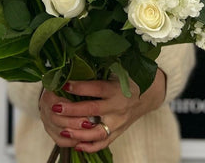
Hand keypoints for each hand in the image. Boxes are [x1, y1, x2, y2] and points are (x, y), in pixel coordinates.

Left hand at [38, 69, 165, 153]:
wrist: (149, 94)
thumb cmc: (129, 79)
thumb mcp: (118, 70)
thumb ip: (101, 67)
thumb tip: (76, 59)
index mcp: (116, 88)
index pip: (97, 88)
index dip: (80, 86)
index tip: (64, 83)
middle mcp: (117, 107)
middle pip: (93, 110)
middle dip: (73, 110)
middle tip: (55, 108)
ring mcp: (118, 122)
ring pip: (97, 132)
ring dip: (79, 133)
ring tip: (62, 130)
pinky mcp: (118, 132)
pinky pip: (104, 142)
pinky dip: (90, 146)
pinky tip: (76, 145)